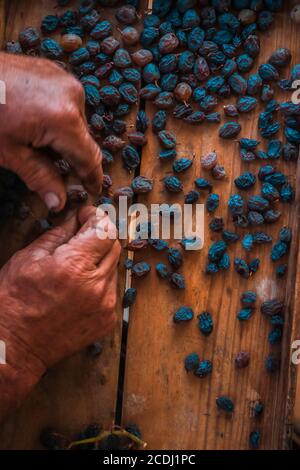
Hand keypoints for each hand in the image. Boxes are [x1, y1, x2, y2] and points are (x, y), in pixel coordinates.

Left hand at [0, 52, 102, 210]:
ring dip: (61, 137)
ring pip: (74, 122)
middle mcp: (72, 96)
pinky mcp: (55, 72)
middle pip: (82, 139)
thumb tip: (58, 202)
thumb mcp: (9, 152)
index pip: (89, 157)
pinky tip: (32, 122)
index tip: (92, 191)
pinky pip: (66, 103)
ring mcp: (64, 81)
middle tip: (52, 171)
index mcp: (64, 119)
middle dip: (70, 157)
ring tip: (32, 140)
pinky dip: (55, 118)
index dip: (92, 178)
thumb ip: (39, 177)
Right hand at [0, 206, 119, 418]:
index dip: (96, 217)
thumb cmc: (14, 301)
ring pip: (113, 268)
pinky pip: (111, 291)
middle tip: (81, 240)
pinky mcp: (107, 320)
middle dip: (99, 237)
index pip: (104, 228)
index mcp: (74, 266)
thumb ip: (59, 234)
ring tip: (74, 270)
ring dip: (99, 262)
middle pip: (114, 246)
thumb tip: (77, 218)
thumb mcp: (29, 257)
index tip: (86, 217)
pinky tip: (78, 290)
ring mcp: (105, 305)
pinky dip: (99, 284)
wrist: (14, 346)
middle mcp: (95, 286)